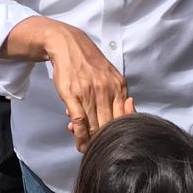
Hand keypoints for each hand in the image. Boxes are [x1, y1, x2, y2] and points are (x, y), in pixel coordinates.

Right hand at [40, 19, 133, 150]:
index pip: (125, 117)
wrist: (67, 44)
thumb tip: (120, 118)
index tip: (115, 142)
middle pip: (111, 125)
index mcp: (119, 86)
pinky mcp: (73, 95)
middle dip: (105, 140)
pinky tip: (79, 143)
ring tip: (88, 148)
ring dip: (91, 142)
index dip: (120, 133)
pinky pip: (80, 122)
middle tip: (100, 147)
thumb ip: (117, 96)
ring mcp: (90, 93)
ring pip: (95, 126)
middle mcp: (107, 90)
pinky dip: (80, 136)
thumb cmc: (89, 62)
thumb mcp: (110, 76)